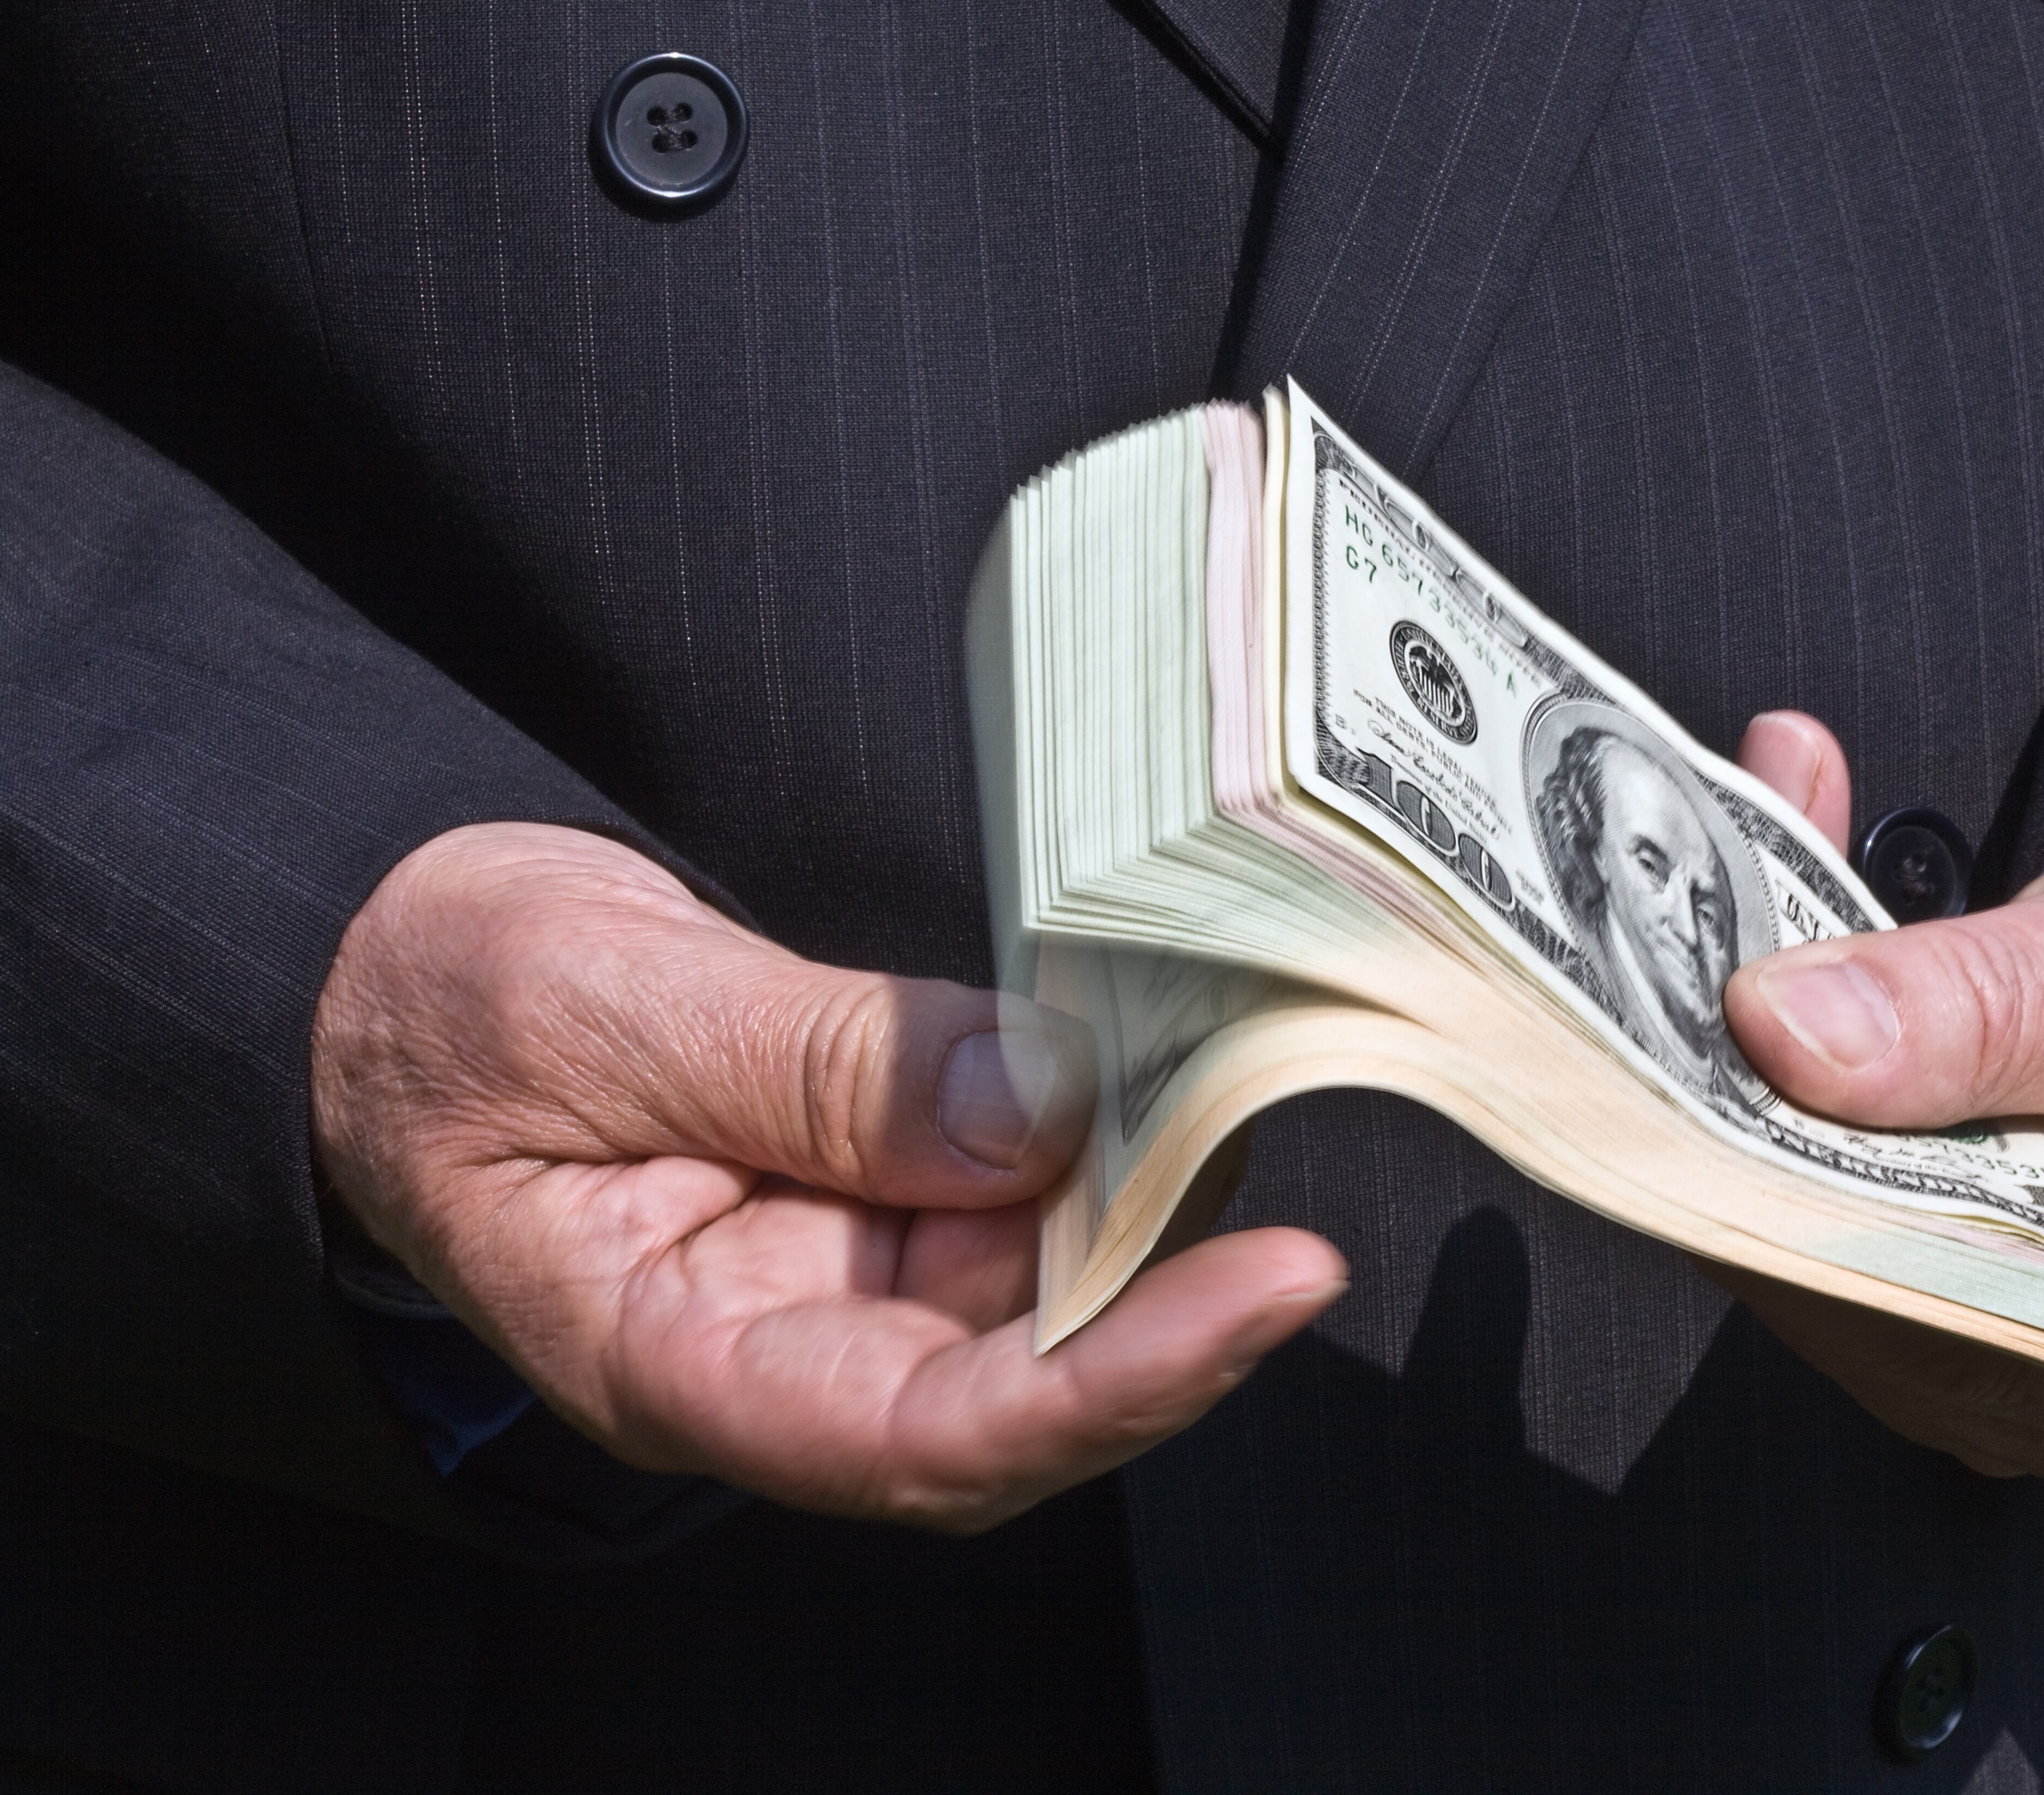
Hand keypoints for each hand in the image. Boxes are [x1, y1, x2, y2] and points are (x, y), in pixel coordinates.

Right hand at [311, 823, 1344, 1531]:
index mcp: (666, 1360)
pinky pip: (1010, 1202)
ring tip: (1240, 1094)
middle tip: (1293, 1173)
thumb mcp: (595, 1005)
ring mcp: (830, 1278)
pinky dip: (1096, 1145)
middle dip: (1173, 1300)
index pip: (919, 1437)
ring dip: (1151, 1216)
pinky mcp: (868, 1198)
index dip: (1112, 1381)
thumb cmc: (441, 1004)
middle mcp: (772, 1350)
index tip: (1267, 1289)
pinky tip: (1159, 1077)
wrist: (391, 965)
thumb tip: (1037, 1104)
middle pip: (1015, 1393)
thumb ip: (806, 1064)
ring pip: (1036, 1298)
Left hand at [1716, 713, 2043, 1507]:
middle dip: (1774, 1165)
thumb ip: (1976, 1006)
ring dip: (1774, 1133)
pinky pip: (1868, 1235)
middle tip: (1680, 1025)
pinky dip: (1810, 1128)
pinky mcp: (2013, 1284)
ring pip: (1856, 1279)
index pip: (1961, 1329)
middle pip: (1889, 1316)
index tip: (1705, 1103)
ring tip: (1718, 989)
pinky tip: (1776, 1019)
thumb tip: (1783, 1037)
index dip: (1816, 1218)